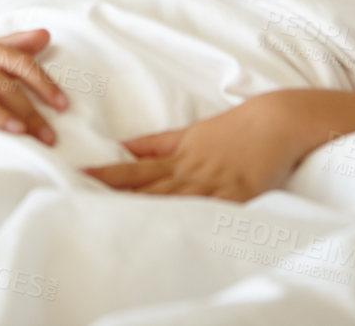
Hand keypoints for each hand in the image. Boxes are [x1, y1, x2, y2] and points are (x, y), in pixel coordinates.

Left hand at [82, 92, 314, 201]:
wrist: (274, 122)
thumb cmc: (231, 127)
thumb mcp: (188, 133)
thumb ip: (155, 144)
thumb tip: (122, 147)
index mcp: (178, 157)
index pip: (135, 170)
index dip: (108, 175)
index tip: (80, 177)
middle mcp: (191, 172)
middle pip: (149, 189)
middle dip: (119, 197)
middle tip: (86, 202)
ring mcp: (214, 185)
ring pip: (176, 202)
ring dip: (150, 212)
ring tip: (121, 222)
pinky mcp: (238, 196)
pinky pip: (213, 213)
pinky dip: (197, 221)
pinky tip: (181, 233)